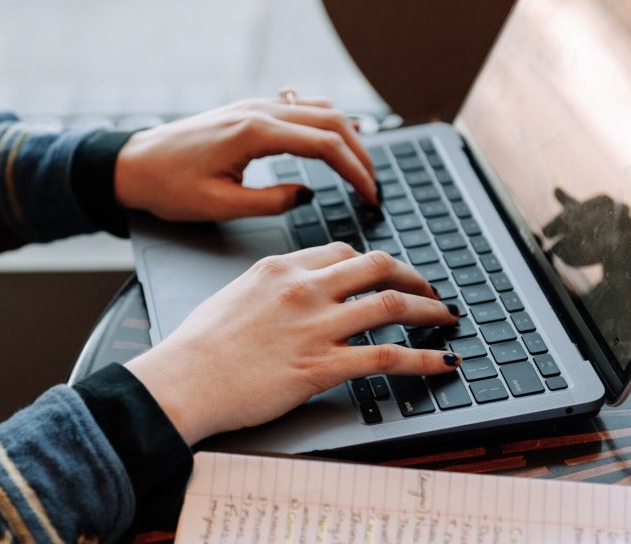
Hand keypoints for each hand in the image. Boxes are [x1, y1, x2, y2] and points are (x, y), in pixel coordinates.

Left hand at [114, 98, 377, 221]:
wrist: (133, 164)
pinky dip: (324, 122)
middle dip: (361, 154)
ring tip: (359, 168)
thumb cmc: (169, 187)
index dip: (356, 172)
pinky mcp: (249, 110)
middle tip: (373, 187)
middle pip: (332, 121)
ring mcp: (255, 105)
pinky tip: (332, 139)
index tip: (371, 196)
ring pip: (319, 108)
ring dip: (346, 135)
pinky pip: (300, 106)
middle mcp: (260, 110)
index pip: (326, 145)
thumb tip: (306, 194)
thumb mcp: (220, 205)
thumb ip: (271, 202)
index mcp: (256, 133)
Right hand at [125, 243, 460, 444]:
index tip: (383, 273)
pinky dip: (423, 358)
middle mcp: (305, 288)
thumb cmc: (199, 344)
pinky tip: (442, 361)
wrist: (184, 379)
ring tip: (446, 317)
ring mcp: (317, 325)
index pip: (341, 252)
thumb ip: (271, 287)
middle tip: (428, 289)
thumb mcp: (234, 295)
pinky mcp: (323, 365)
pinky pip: (387, 356)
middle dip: (411, 276)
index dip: (371, 263)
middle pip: (376, 266)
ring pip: (391, 305)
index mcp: (281, 268)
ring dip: (428, 310)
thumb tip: (291, 292)